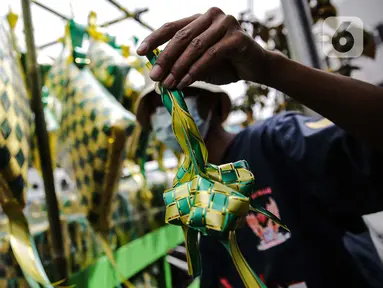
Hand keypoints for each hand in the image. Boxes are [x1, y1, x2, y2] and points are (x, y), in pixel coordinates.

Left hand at [136, 7, 270, 88]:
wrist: (254, 67)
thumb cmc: (225, 64)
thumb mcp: (198, 64)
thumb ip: (181, 64)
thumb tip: (157, 75)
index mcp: (199, 19)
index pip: (172, 26)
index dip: (154, 39)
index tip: (139, 52)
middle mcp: (211, 16)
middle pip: (181, 36)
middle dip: (165, 59)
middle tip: (154, 77)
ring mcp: (226, 24)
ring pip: (195, 46)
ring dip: (179, 68)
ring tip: (169, 84)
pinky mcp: (237, 38)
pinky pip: (211, 55)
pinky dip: (196, 70)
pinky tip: (185, 82)